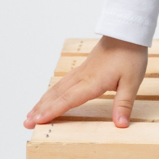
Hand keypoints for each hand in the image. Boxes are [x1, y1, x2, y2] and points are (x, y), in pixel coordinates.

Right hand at [24, 36, 148, 130]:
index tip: (37, 121)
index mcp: (92, 82)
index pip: (68, 99)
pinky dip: (52, 93)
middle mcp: (82, 77)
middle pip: (56, 95)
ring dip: (43, 102)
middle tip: (26, 123)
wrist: (126, 33)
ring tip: (31, 114)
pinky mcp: (83, 69)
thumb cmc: (129, 56)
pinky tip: (48, 97)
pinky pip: (62, 83)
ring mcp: (81, 72)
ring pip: (57, 88)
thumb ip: (124, 104)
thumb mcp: (132, 82)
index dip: (52, 111)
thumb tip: (121, 125)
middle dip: (40, 110)